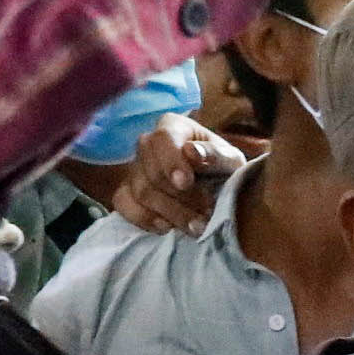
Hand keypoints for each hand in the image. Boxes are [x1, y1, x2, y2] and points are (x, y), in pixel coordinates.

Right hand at [106, 115, 246, 237]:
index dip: (172, 162)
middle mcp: (148, 144)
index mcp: (173, 127)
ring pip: (141, 191)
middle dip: (180, 197)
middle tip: (206, 212)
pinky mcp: (127, 191)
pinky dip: (144, 218)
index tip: (185, 183)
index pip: (163, 139)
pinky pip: (123, 204)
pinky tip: (167, 227)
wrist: (216, 185)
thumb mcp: (230, 159)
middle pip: (152, 171)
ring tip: (197, 226)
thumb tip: (192, 152)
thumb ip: (215, 155)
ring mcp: (135, 168)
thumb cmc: (222, 167)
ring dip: (170, 212)